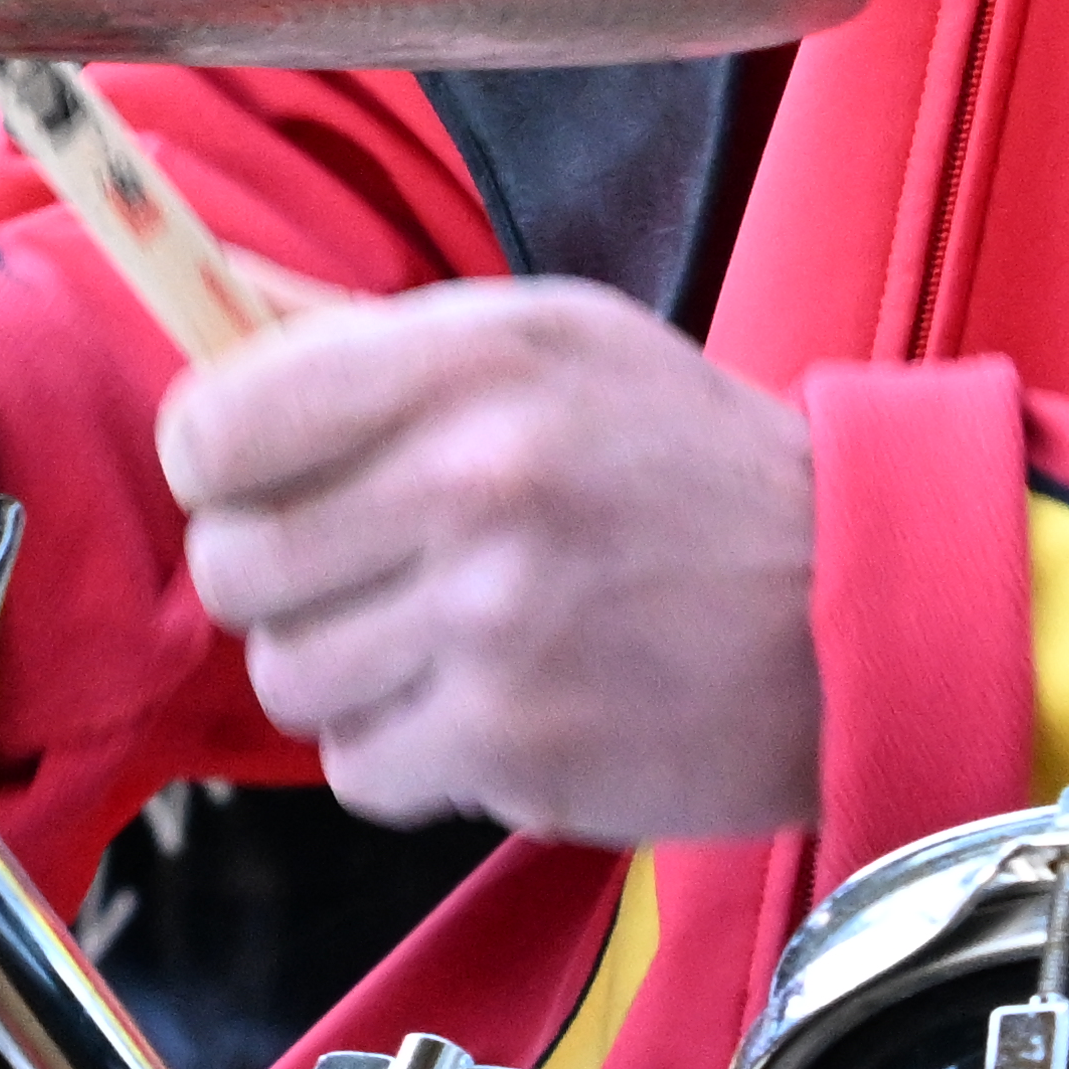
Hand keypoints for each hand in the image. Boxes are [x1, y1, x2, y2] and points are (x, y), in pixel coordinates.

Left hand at [154, 280, 820, 848]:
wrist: (859, 602)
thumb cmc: (690, 465)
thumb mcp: (554, 340)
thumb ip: (374, 337)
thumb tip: (209, 300)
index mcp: (470, 360)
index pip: (213, 426)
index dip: (222, 465)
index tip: (267, 480)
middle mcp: (475, 481)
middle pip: (233, 565)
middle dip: (283, 580)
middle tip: (369, 572)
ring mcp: (494, 621)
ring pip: (287, 678)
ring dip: (349, 674)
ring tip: (447, 640)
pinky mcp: (518, 743)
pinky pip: (360, 769)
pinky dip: (409, 752)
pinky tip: (493, 705)